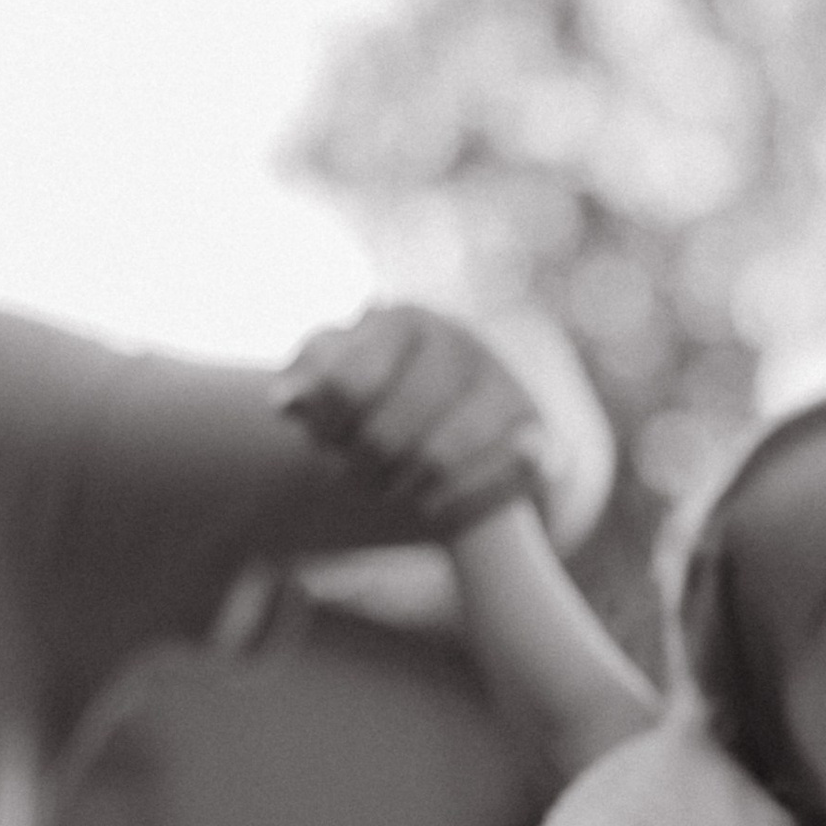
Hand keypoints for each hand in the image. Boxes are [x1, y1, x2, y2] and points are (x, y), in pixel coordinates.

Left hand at [276, 305, 553, 538]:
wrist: (483, 404)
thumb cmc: (391, 389)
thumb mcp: (346, 368)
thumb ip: (310, 374)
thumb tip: (287, 402)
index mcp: (404, 320)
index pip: (345, 384)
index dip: (327, 427)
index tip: (324, 439)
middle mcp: (461, 343)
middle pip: (386, 433)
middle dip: (360, 469)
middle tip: (356, 476)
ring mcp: (505, 387)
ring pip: (437, 461)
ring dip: (402, 489)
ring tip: (393, 491)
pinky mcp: (539, 436)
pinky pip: (479, 486)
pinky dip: (451, 504)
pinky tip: (433, 504)